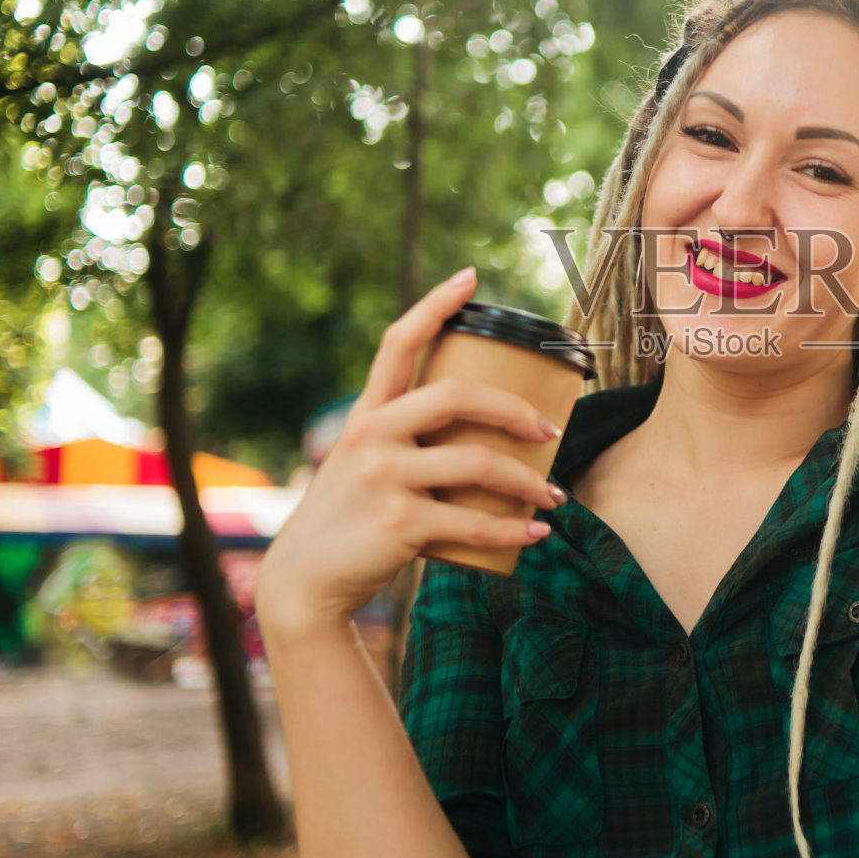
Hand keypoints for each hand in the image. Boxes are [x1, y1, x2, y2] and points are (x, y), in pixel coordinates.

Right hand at [256, 267, 564, 633]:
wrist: (305, 581)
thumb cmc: (349, 517)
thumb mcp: (361, 463)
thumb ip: (401, 440)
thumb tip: (476, 430)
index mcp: (367, 414)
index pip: (399, 343)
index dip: (434, 305)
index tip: (470, 277)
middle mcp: (372, 436)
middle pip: (458, 396)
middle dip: (515, 410)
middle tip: (549, 430)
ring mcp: (384, 478)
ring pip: (479, 464)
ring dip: (528, 482)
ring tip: (553, 496)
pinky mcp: (399, 523)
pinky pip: (474, 521)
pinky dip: (512, 530)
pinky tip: (535, 534)